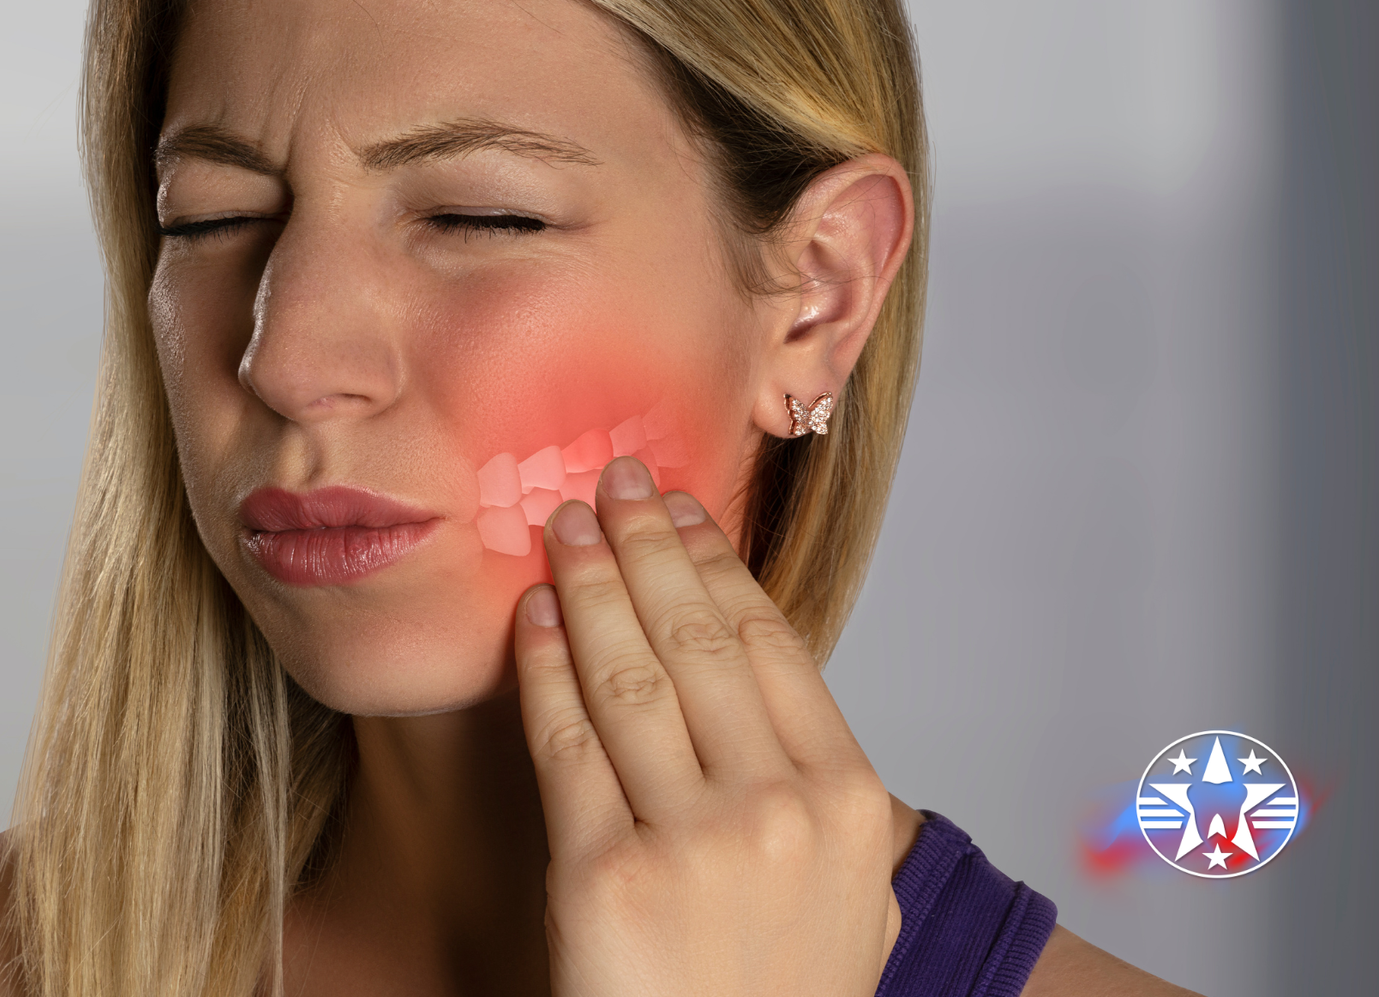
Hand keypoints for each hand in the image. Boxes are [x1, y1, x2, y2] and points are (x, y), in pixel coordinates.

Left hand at [515, 456, 900, 996]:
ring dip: (591, 583)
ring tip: (562, 524)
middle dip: (648, 545)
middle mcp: (777, 812)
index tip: (682, 510)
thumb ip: (825, 793)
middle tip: (612, 479)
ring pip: (630, 677)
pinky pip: (566, 745)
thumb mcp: (845, 898)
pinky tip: (533, 616)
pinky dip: (544, 668)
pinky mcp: (605, 879)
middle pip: (700, 641)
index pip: (771, 646)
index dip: (717, 564)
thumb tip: (771, 683)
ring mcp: (692, 845)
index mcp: (846, 802)